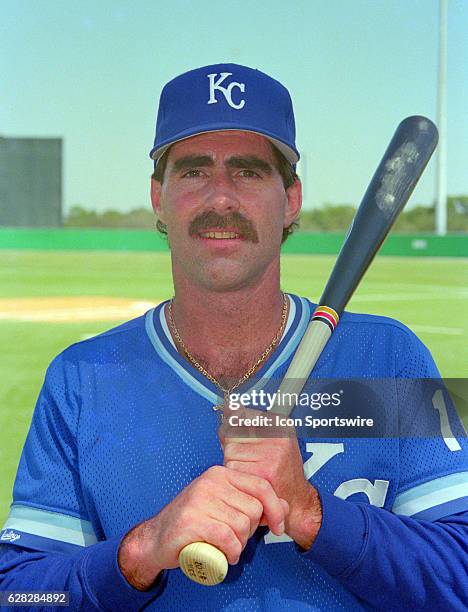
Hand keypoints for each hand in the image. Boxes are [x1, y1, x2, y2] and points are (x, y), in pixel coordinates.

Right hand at [118, 465, 287, 589]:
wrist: (156, 539)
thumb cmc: (194, 523)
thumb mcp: (224, 506)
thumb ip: (253, 503)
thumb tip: (285, 504)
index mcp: (221, 474)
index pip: (261, 485)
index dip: (276, 508)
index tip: (277, 527)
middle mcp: (211, 481)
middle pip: (253, 509)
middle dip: (250, 531)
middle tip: (234, 538)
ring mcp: (200, 499)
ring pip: (242, 526)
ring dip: (239, 544)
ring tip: (225, 546)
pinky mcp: (192, 520)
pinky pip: (228, 538)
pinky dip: (231, 552)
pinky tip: (223, 555)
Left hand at [220, 406, 321, 549]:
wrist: (297, 501)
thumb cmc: (279, 472)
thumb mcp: (268, 441)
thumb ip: (245, 424)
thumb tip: (228, 406)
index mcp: (279, 423)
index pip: (240, 416)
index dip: (235, 432)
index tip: (244, 443)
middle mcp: (278, 435)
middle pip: (232, 435)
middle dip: (234, 451)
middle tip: (250, 463)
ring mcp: (272, 452)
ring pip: (230, 452)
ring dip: (234, 465)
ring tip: (252, 473)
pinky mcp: (264, 471)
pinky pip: (233, 469)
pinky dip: (236, 478)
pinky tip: (251, 482)